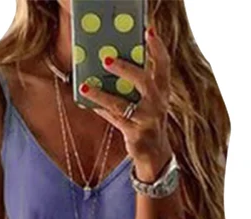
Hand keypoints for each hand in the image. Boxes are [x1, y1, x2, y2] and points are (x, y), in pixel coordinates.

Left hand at [80, 26, 173, 179]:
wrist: (155, 155)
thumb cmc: (147, 121)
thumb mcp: (148, 101)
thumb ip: (136, 84)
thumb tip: (110, 63)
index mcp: (162, 91)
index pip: (164, 65)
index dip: (158, 48)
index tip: (148, 31)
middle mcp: (158, 104)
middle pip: (144, 82)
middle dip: (126, 69)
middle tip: (107, 59)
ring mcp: (147, 121)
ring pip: (122, 105)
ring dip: (102, 95)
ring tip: (86, 86)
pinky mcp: (136, 135)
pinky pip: (115, 119)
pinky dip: (101, 110)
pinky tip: (88, 101)